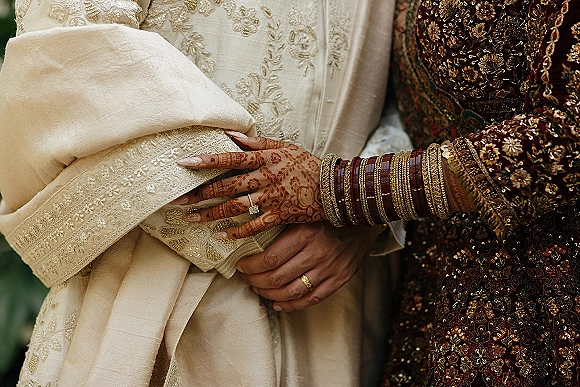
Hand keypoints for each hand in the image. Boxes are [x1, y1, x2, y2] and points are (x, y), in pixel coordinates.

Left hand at [176, 134, 325, 238]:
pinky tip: (220, 235)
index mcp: (266, 159)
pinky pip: (253, 225)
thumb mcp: (284, 147)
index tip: (184, 163)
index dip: (208, 160)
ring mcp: (272, 198)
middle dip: (201, 193)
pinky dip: (236, 232)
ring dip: (212, 213)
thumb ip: (257, 143)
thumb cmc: (306, 165)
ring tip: (192, 219)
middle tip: (178, 200)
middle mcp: (266, 178)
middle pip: (227, 186)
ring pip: (236, 207)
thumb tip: (230, 135)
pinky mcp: (279, 215)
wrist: (332, 187)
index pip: (231, 158)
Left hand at [236, 222, 383, 311]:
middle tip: (246, 278)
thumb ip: (281, 224)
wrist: (363, 214)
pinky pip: (312, 299)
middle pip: (277, 278)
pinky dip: (291, 306)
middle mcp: (318, 253)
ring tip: (258, 289)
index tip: (240, 265)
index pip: (270, 259)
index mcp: (306, 233)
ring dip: (269, 295)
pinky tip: (278, 304)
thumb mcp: (303, 211)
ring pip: (292, 293)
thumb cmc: (327, 211)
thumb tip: (247, 236)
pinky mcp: (341, 278)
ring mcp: (331, 268)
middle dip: (254, 281)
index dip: (250, 267)